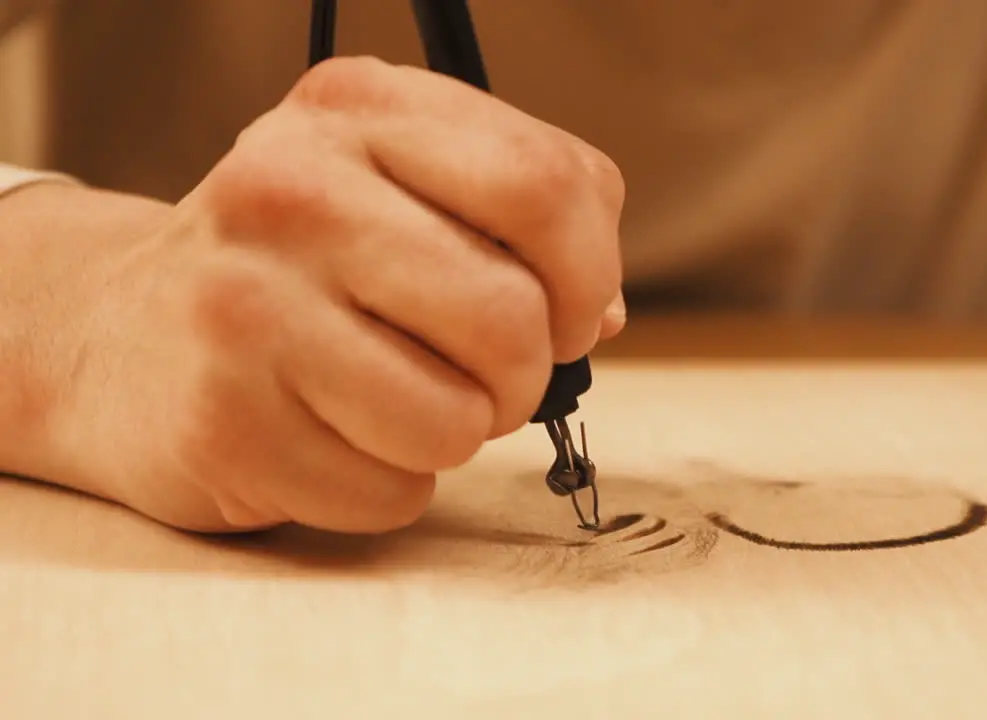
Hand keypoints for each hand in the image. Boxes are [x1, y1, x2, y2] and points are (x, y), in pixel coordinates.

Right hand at [45, 56, 625, 533]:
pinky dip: (389, 486)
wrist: (121, 335)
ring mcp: (245, 302)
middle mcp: (290, 186)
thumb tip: (600, 313)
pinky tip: (330, 436)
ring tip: (396, 401)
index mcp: (359, 109)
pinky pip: (393, 493)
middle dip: (523, 376)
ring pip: (458, 421)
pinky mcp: (223, 416)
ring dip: (454, 436)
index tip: (568, 315)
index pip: (546, 186)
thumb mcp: (402, 189)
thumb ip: (522, 220)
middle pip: (511, 316)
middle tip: (480, 376)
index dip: (588, 276)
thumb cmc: (300, 268)